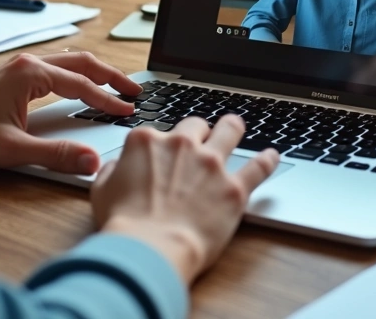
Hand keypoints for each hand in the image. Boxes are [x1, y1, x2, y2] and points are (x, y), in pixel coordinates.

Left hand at [0, 52, 138, 173]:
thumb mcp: (11, 150)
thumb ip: (55, 155)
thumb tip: (91, 161)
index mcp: (30, 75)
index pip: (82, 85)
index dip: (108, 100)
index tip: (128, 111)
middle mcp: (27, 64)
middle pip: (82, 62)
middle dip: (111, 76)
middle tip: (135, 91)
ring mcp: (19, 68)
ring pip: (69, 62)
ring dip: (95, 73)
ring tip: (116, 87)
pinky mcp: (12, 77)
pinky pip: (56, 68)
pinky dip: (77, 75)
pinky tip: (81, 86)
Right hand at [92, 115, 279, 283]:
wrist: (149, 249)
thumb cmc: (124, 226)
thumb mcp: (101, 192)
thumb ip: (110, 172)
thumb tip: (116, 167)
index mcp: (146, 142)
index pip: (158, 133)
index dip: (161, 145)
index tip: (163, 157)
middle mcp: (180, 146)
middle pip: (195, 126)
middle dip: (197, 133)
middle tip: (200, 143)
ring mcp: (210, 164)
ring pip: (230, 130)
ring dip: (232, 127)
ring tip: (236, 127)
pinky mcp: (234, 188)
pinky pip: (258, 167)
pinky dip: (268, 160)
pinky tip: (273, 155)